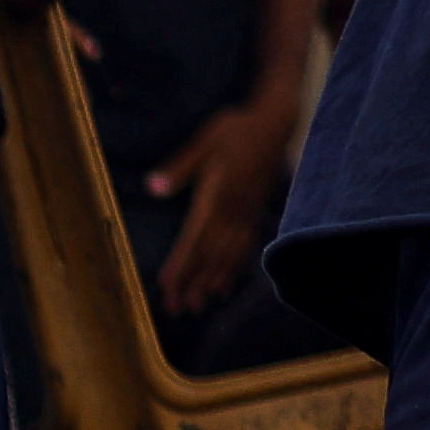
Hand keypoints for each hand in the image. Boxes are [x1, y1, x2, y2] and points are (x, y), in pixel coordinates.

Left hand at [145, 91, 297, 317]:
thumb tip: (153, 186)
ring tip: (198, 306)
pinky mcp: (256, 211)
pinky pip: (244, 246)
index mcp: (218, 194)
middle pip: (210, 252)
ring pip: (229, 254)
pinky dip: (233, 268)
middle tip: (177, 309)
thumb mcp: (206, 140)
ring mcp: (248, 212)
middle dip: (193, 282)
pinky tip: (223, 286)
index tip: (167, 285)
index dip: (181, 262)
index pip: (195, 236)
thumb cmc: (236, 128)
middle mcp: (235, 209)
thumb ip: (180, 167)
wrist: (277, 121)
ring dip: (212, 281)